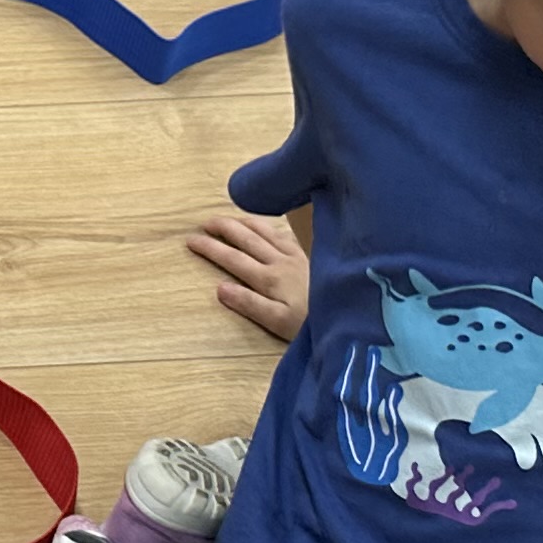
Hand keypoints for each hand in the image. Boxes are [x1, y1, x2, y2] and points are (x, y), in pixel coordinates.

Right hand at [185, 209, 309, 342]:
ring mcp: (297, 256)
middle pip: (246, 239)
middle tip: (205, 222)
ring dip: (245, 223)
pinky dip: (271, 226)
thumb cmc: (312, 324)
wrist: (353, 313)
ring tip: (230, 218)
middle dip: (224, 228)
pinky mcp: (311, 256)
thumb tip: (219, 287)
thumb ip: (249, 304)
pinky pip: (286, 234)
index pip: (232, 259)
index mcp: (268, 279)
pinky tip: (269, 226)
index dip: (209, 248)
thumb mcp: (277, 322)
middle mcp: (280, 261)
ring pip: (265, 232)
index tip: (190, 239)